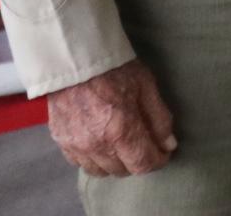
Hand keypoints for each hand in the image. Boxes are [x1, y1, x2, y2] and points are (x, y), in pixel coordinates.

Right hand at [46, 59, 177, 177]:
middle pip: (122, 170)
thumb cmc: (114, 68)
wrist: (75, 59)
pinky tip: (100, 142)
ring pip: (100, 171)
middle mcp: (96, 144)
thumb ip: (159, 119)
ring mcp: (76, 145)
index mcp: (120, 131)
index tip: (163, 152)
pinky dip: (93, 158)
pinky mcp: (61, 141)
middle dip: (137, 161)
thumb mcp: (146, 86)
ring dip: (114, 163)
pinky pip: (80, 163)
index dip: (157, 160)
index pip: (143, 164)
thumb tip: (169, 145)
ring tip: (121, 145)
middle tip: (143, 143)